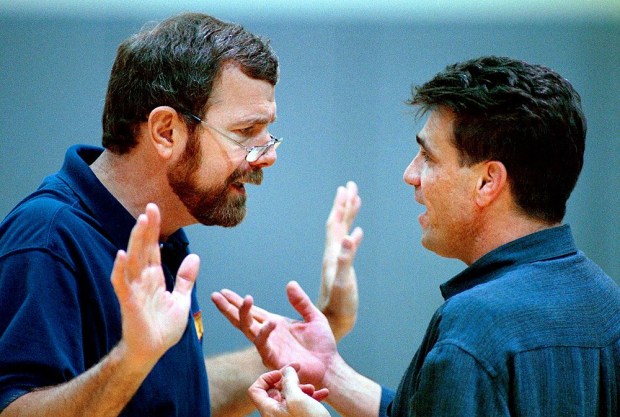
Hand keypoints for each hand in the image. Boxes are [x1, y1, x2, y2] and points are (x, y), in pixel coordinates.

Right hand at [111, 203, 199, 366]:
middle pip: (144, 249)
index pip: (154, 249)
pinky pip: (122, 284)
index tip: (155, 210)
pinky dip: (120, 269)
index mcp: (155, 278)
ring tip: (141, 221)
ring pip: (133, 260)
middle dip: (147, 228)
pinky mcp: (129, 303)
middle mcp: (143, 280)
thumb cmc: (163, 328)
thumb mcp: (181, 300)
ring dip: (136, 241)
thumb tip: (195, 256)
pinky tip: (121, 254)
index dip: (155, 230)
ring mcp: (134, 290)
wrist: (152, 352)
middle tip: (151, 206)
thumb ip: (185, 278)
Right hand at [211, 281, 337, 386]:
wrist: (329, 367)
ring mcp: (269, 346)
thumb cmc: (322, 346)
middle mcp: (268, 335)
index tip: (223, 292)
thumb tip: (290, 284)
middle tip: (215, 295)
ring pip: (248, 329)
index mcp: (275, 324)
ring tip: (245, 299)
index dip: (237, 302)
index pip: (252, 311)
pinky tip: (270, 321)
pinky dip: (265, 332)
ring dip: (244, 314)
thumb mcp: (314, 317)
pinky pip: (263, 344)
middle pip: (242, 319)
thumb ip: (301, 302)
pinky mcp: (273, 358)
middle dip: (228, 308)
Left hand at [249, 365, 329, 416]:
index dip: (267, 378)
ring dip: (303, 388)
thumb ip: (289, 381)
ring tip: (314, 388)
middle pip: (275, 391)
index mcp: (269, 411)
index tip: (283, 374)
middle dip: (289, 381)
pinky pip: (301, 406)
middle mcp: (275, 416)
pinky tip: (323, 394)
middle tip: (300, 375)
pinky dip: (311, 397)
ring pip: (290, 397)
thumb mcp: (298, 398)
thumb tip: (286, 370)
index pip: (256, 390)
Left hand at [319, 181, 362, 340]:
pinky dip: (353, 233)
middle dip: (344, 204)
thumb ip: (346, 259)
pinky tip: (357, 232)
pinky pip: (348, 244)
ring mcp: (337, 260)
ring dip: (347, 215)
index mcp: (333, 253)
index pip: (335, 223)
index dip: (340, 206)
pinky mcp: (342, 269)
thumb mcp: (343, 281)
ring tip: (354, 200)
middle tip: (350, 185)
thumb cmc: (338, 305)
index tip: (346, 188)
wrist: (332, 322)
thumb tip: (351, 235)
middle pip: (337, 222)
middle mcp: (333, 253)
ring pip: (342, 231)